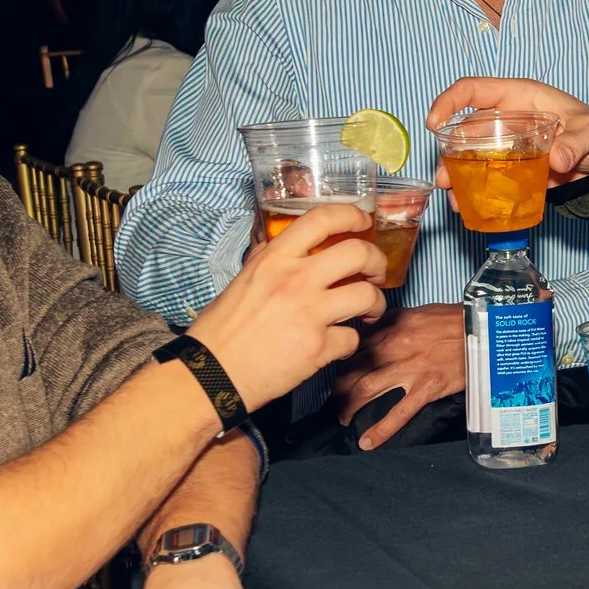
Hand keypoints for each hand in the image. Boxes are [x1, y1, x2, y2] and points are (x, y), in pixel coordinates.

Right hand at [190, 202, 385, 409]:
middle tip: (375, 273)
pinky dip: (349, 343)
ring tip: (368, 311)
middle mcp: (295, 280)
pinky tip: (337, 344)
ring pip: (367, 296)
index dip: (352, 215)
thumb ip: (269, 259)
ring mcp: (309, 314)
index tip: (364, 223)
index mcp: (274, 260)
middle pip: (358, 253)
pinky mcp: (317, 348)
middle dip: (377, 262)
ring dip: (375, 303)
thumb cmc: (221, 329)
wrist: (211, 373)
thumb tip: (284, 243)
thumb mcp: (243, 280)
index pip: (321, 218)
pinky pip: (353, 339)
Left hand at [333, 304, 465, 448]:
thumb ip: (394, 322)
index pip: (356, 344)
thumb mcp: (420, 312)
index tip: (338, 368)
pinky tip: (367, 443)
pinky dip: (380, 431)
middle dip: (338, 386)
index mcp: (393, 326)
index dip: (343, 359)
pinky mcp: (426, 389)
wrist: (484, 332)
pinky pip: (397, 413)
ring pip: (365, 389)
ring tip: (343, 417)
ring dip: (348, 406)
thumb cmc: (456, 321)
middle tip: (334, 397)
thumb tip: (376, 328)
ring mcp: (409, 369)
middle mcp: (395, 346)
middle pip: (352, 368)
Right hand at [425, 78, 588, 190]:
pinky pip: (487, 179)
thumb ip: (578, 143)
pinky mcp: (511, 170)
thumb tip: (557, 158)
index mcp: (519, 98)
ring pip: (471, 157)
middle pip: (465, 130)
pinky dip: (476, 193)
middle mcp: (506, 119)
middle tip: (444, 179)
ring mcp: (506, 146)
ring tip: (454, 199)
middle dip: (449, 153)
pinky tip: (471, 209)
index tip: (434, 122)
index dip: (449, 101)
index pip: (475, 90)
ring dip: (458, 176)